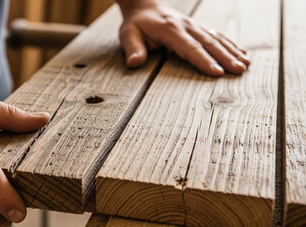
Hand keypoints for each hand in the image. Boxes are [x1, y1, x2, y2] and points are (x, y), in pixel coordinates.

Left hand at [117, 0, 249, 75]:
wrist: (144, 5)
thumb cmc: (136, 24)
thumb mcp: (128, 35)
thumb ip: (132, 49)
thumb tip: (134, 63)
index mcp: (170, 29)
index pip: (189, 47)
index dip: (203, 60)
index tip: (217, 72)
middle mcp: (186, 26)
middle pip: (209, 43)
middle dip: (225, 58)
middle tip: (239, 71)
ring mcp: (194, 25)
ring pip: (217, 39)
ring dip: (232, 51)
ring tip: (246, 65)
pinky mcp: (198, 27)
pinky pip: (217, 35)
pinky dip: (231, 44)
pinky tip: (242, 52)